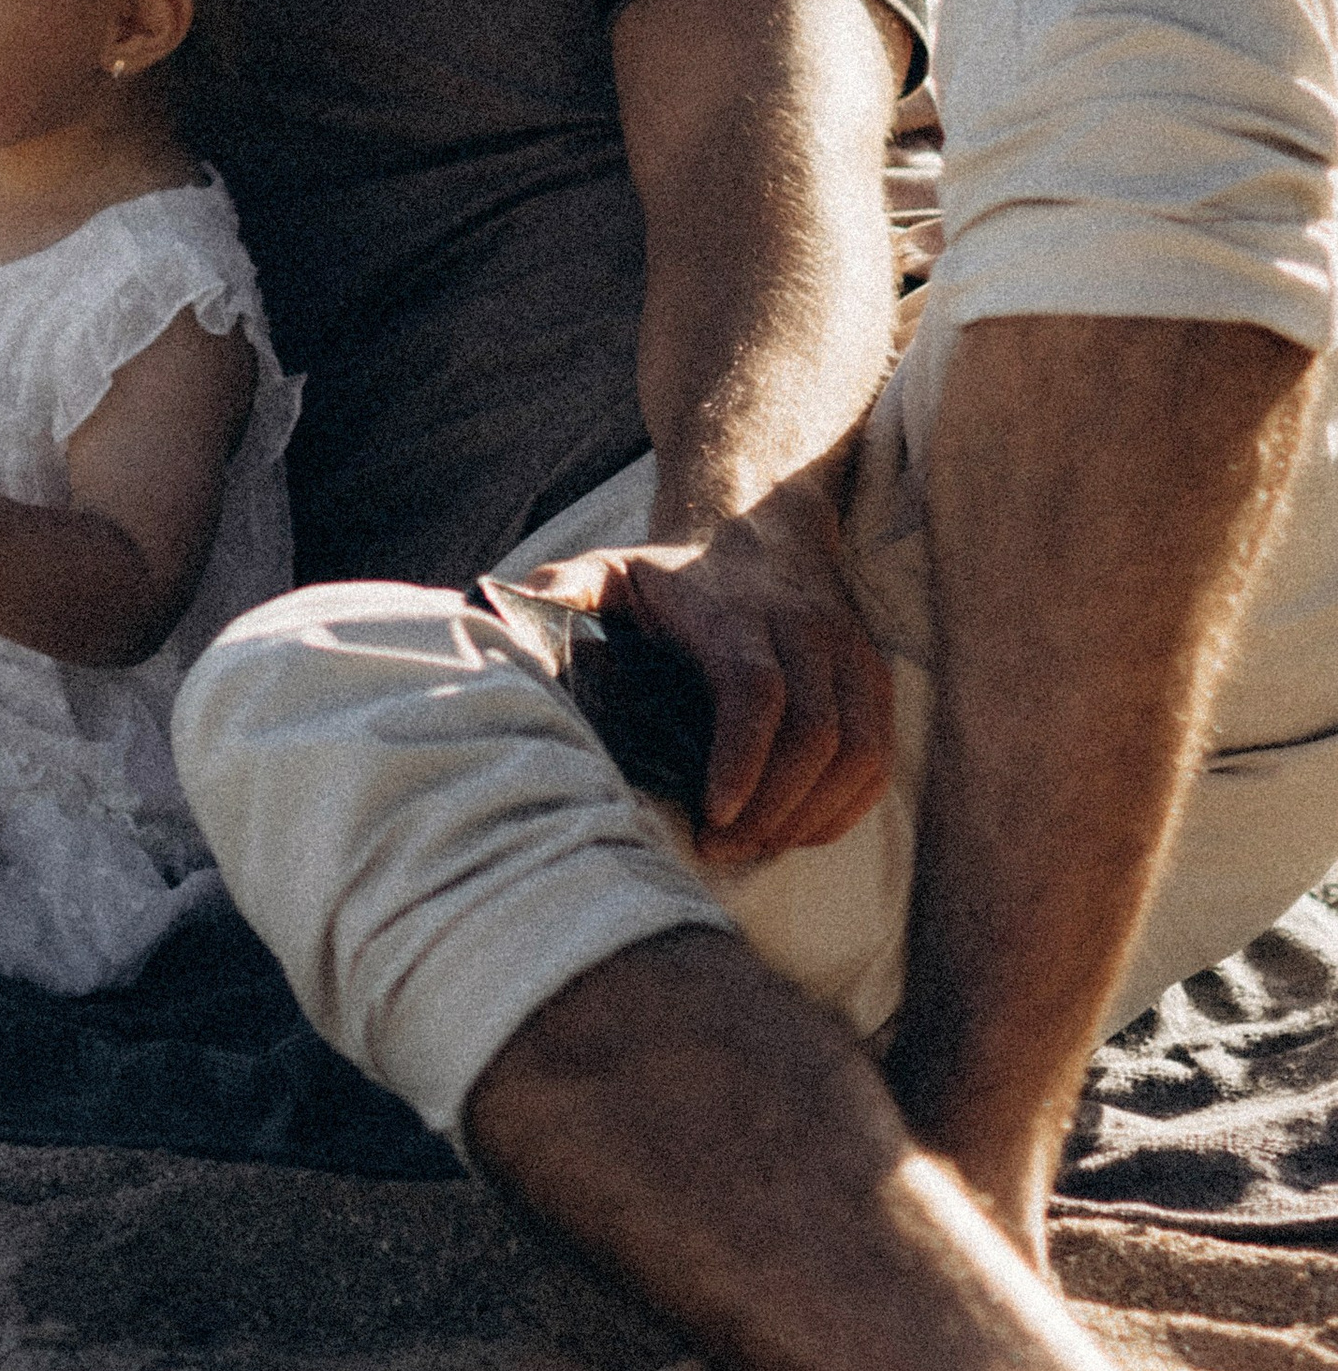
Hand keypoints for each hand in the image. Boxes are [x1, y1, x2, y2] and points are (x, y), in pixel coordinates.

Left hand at [522, 493, 893, 866]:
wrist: (759, 524)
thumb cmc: (670, 570)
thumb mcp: (605, 568)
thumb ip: (555, 596)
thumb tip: (491, 622)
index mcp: (733, 611)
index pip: (756, 688)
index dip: (743, 757)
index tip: (715, 813)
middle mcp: (802, 630)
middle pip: (817, 731)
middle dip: (773, 806)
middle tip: (719, 847)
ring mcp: (847, 654)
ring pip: (859, 749)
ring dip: (810, 814)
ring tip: (752, 846)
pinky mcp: (871, 678)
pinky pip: (879, 756)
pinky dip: (846, 807)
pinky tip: (797, 831)